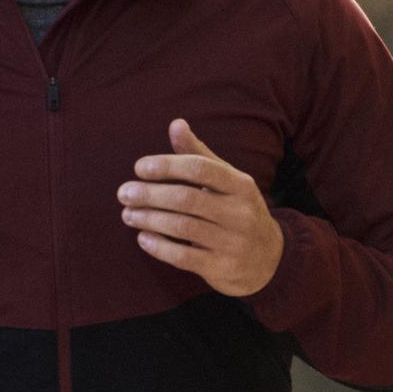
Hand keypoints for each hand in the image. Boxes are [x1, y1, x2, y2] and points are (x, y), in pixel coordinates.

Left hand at [122, 119, 285, 297]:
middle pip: (187, 198)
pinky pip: (184, 256)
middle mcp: (241, 212)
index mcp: (241, 185)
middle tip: (124, 193)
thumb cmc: (237, 211)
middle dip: (150, 194)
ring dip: (149, 219)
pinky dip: (159, 247)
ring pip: (182, 226)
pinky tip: (143, 238)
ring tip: (128, 214)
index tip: (139, 168)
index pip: (201, 168)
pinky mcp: (223, 267)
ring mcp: (233, 242)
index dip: (167, 166)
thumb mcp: (227, 182)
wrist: (268, 259)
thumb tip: (176, 124)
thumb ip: (199, 155)